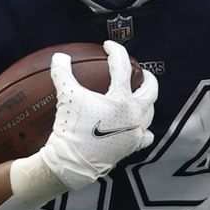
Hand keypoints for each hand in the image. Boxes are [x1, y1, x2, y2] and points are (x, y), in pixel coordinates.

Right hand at [39, 40, 156, 188]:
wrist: (72, 162)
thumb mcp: (66, 97)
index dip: (116, 52)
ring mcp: (136, 131)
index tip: (108, 46)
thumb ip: (63, 73)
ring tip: (138, 94)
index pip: (123, 68)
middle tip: (138, 70)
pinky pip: (146, 135)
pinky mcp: (133, 146)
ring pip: (151, 111)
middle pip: (151, 90)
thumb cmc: (71, 129)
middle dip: (147, 77)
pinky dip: (143, 127)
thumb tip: (59, 57)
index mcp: (122, 99)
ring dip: (146, 100)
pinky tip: (137, 125)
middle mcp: (135, 114)